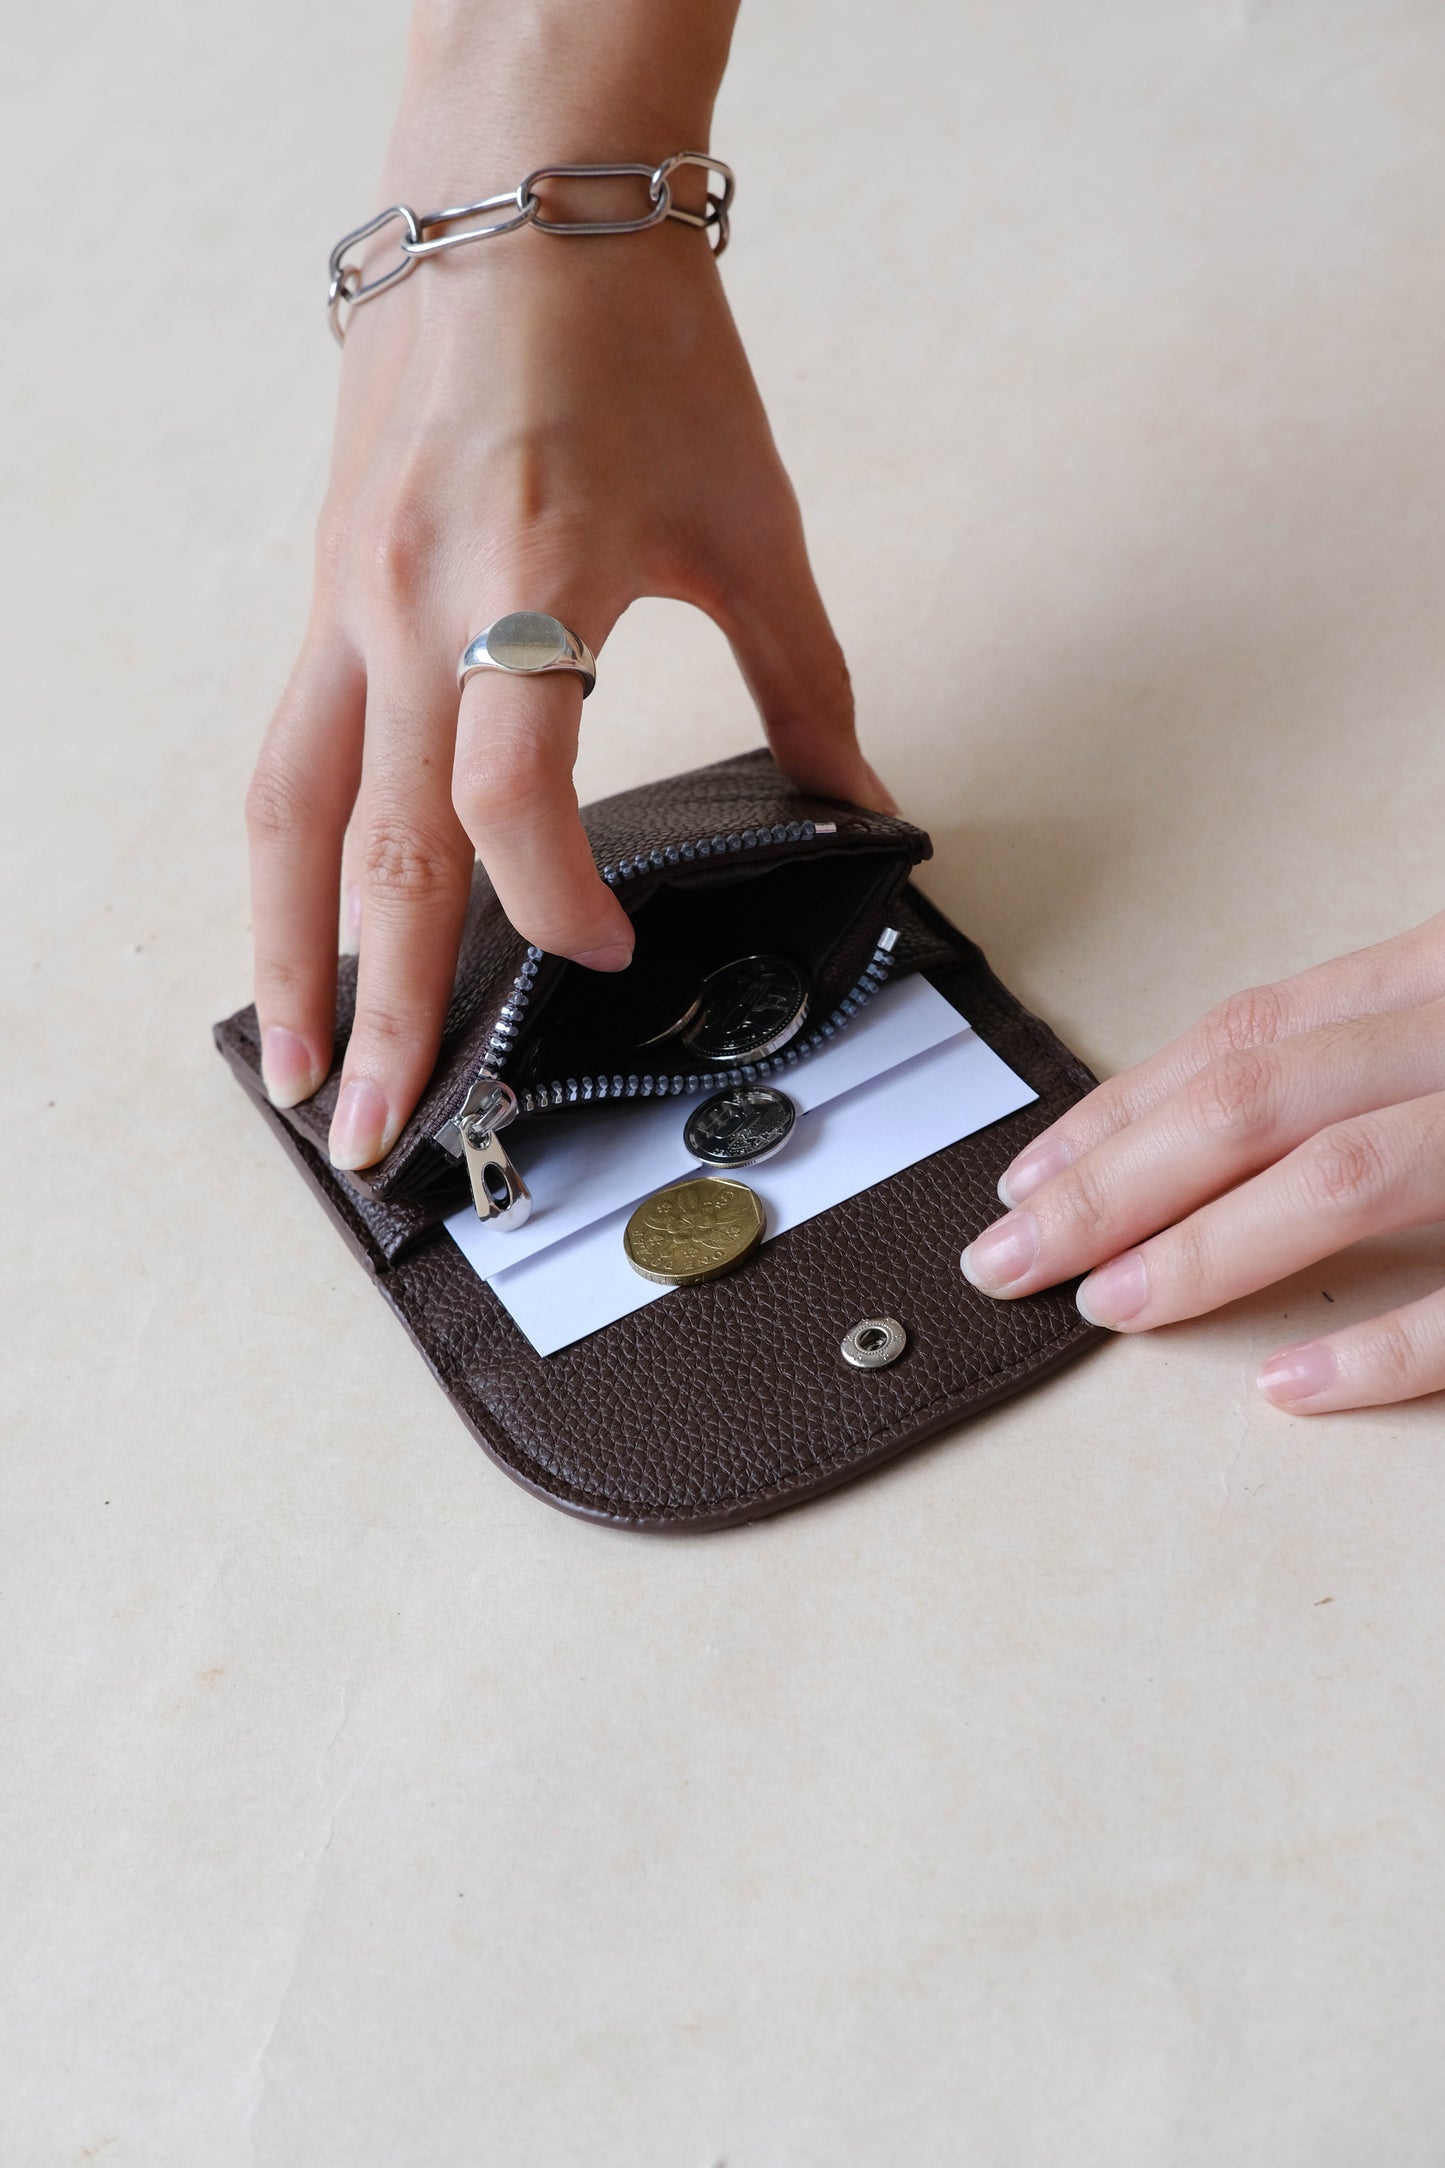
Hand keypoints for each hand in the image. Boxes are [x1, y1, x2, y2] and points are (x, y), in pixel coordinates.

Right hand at [245, 5, 889, 1170]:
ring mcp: (345, 604)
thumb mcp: (751, 522)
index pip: (506, 801)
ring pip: (287, 815)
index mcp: (529, 583)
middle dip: (377, 1010)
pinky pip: (283, 752)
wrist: (516, 205)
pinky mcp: (321, 595)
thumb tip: (860, 799)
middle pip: (371, 851)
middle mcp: (409, 608)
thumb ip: (808, 683)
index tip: (607, 953)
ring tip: (300, 1070)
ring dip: (288, 958)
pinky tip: (301, 932)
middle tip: (377, 1132)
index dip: (554, 903)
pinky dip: (287, 860)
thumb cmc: (636, 344)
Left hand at [961, 911, 1444, 1412]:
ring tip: (1106, 1305)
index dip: (1119, 1112)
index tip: (1023, 1180)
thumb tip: (1223, 1129)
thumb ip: (1373, 1049)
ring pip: (1339, 1175)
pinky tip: (1287, 1384)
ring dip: (1204, 1248)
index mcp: (1437, 977)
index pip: (1245, 1039)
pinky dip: (1376, 1348)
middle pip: (1253, 1102)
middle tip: (1010, 1257)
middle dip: (1110, 1184)